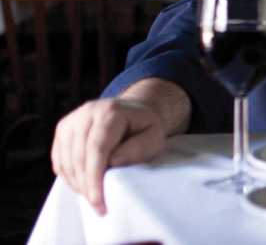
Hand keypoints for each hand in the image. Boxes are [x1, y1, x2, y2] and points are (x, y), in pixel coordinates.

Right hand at [51, 99, 165, 215]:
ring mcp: (72, 120)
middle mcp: (87, 112)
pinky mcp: (63, 130)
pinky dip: (69, 178)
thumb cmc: (143, 128)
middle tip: (98, 206)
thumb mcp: (154, 137)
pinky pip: (59, 162)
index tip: (98, 201)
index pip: (97, 148)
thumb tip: (113, 163)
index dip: (95, 177)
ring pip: (66, 161)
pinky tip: (84, 185)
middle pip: (79, 157)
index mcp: (110, 111)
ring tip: (94, 196)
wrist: (131, 113)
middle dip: (86, 186)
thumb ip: (139, 148)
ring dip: (77, 184)